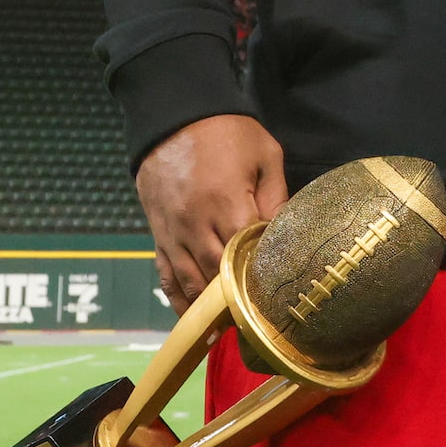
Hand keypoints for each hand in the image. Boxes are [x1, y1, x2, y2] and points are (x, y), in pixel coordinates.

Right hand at [136, 114, 287, 308]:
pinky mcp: (157, 235)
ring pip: (190, 283)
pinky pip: (166, 276)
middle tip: (263, 322)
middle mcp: (195, 224)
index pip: (247, 254)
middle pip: (218, 276)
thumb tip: (288, 235)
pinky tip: (194, 322)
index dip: (264, 275)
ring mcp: (172, 232)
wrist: (172, 115)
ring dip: (209, 310)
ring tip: (233, 331)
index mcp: (226, 203)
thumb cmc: (226, 131)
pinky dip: (178, 301)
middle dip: (239, 300)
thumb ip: (276, 197)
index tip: (282, 293)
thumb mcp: (264, 154)